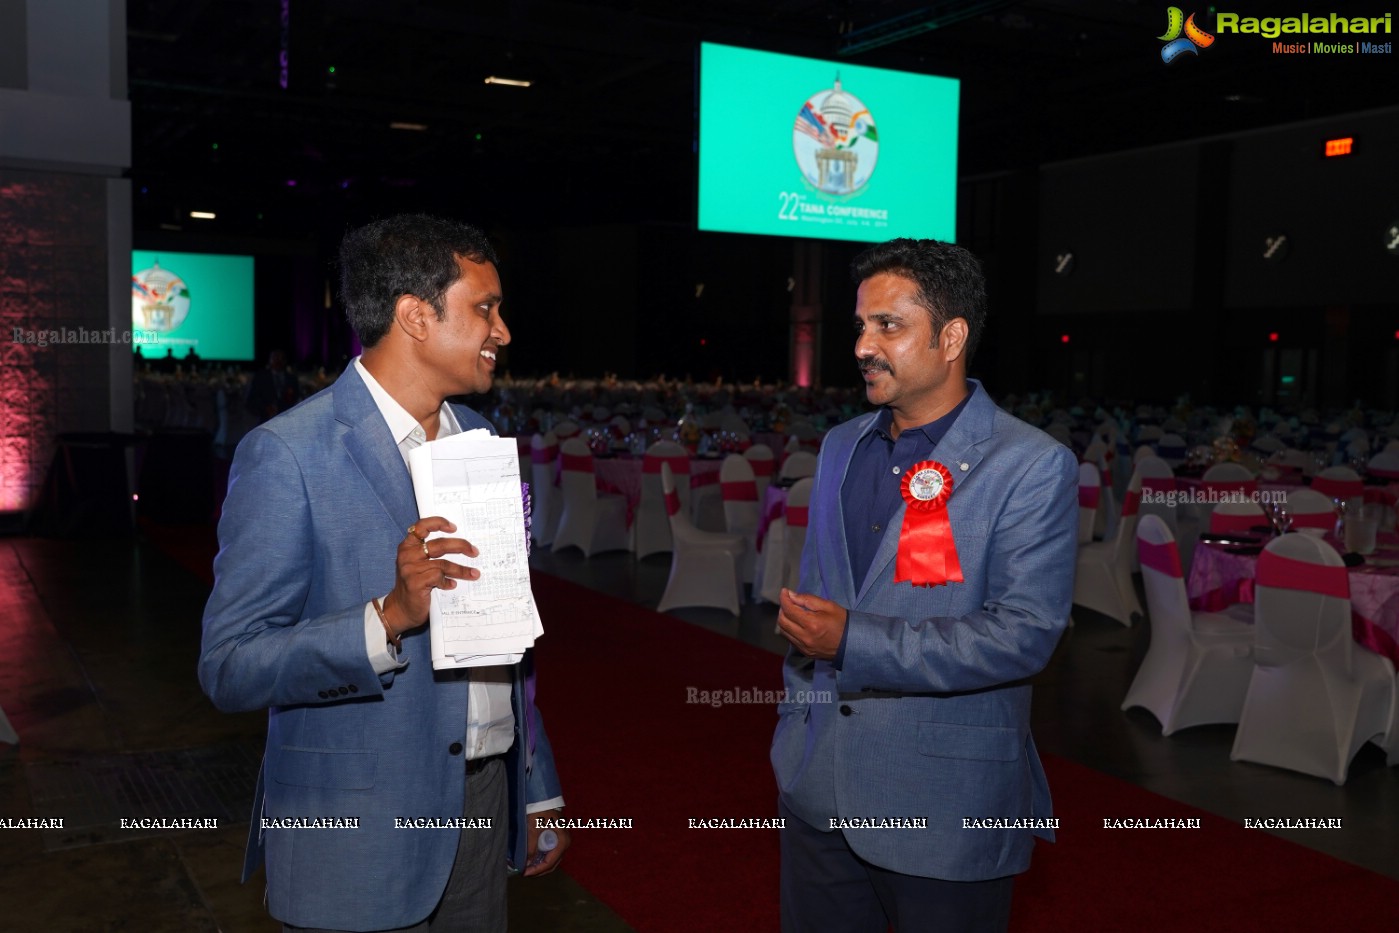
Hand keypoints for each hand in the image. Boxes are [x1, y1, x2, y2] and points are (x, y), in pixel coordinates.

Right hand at [383, 517, 479, 636]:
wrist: (400, 609)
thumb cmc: (414, 584)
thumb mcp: (418, 564)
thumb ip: (430, 553)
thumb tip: (461, 545)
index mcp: (407, 546)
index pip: (421, 526)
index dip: (438, 523)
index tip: (454, 528)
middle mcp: (407, 555)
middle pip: (439, 544)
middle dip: (461, 546)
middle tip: (474, 552)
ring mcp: (410, 569)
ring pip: (443, 564)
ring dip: (462, 570)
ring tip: (474, 574)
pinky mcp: (415, 583)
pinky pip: (439, 577)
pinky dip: (448, 581)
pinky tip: (452, 585)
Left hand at [524, 809, 569, 876]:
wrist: (544, 799)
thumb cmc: (540, 811)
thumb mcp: (534, 828)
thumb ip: (531, 846)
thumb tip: (527, 863)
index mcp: (563, 841)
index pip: (550, 862)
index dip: (537, 870)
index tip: (524, 872)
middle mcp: (565, 843)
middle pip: (552, 864)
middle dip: (538, 871)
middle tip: (525, 873)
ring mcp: (561, 842)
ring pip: (552, 860)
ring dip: (540, 866)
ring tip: (527, 868)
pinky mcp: (557, 839)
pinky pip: (550, 854)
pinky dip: (541, 859)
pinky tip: (532, 860)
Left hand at [777, 588, 846, 660]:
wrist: (852, 643)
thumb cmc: (842, 622)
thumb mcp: (828, 606)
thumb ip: (808, 599)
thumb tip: (791, 595)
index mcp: (812, 624)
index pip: (789, 610)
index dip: (784, 598)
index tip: (784, 592)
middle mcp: (805, 638)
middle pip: (782, 621)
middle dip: (782, 609)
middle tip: (789, 602)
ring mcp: (804, 647)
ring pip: (784, 631)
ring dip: (784, 619)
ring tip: (792, 612)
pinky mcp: (805, 652)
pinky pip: (790, 639)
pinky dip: (789, 629)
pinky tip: (797, 624)